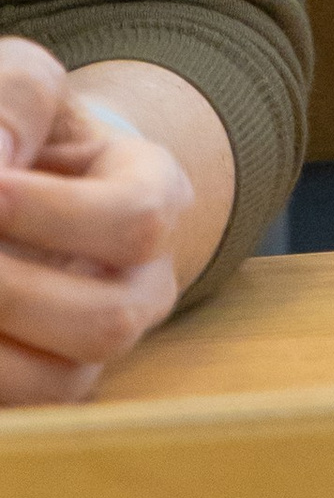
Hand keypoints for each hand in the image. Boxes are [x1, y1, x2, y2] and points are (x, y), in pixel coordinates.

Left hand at [0, 42, 195, 403]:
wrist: (14, 183)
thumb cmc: (18, 131)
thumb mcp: (20, 88)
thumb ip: (16, 99)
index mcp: (154, 196)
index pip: (136, 218)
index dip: (50, 212)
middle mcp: (140, 283)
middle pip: (109, 322)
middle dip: (11, 291)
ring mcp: (91, 347)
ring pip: (62, 383)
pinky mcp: (44, 385)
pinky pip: (19, 410)